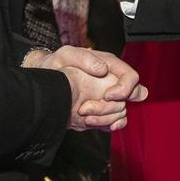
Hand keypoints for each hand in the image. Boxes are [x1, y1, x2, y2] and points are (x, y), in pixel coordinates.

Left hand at [24, 45, 147, 130]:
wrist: (46, 81)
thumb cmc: (56, 64)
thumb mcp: (67, 54)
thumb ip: (85, 58)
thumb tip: (103, 69)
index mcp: (109, 65)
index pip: (131, 77)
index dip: (124, 88)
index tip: (107, 95)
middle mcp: (112, 81)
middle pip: (133, 96)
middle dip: (115, 105)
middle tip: (92, 106)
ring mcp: (108, 97)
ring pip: (122, 112)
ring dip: (105, 117)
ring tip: (82, 114)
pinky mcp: (102, 111)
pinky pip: (115, 121)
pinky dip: (107, 125)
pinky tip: (92, 123)